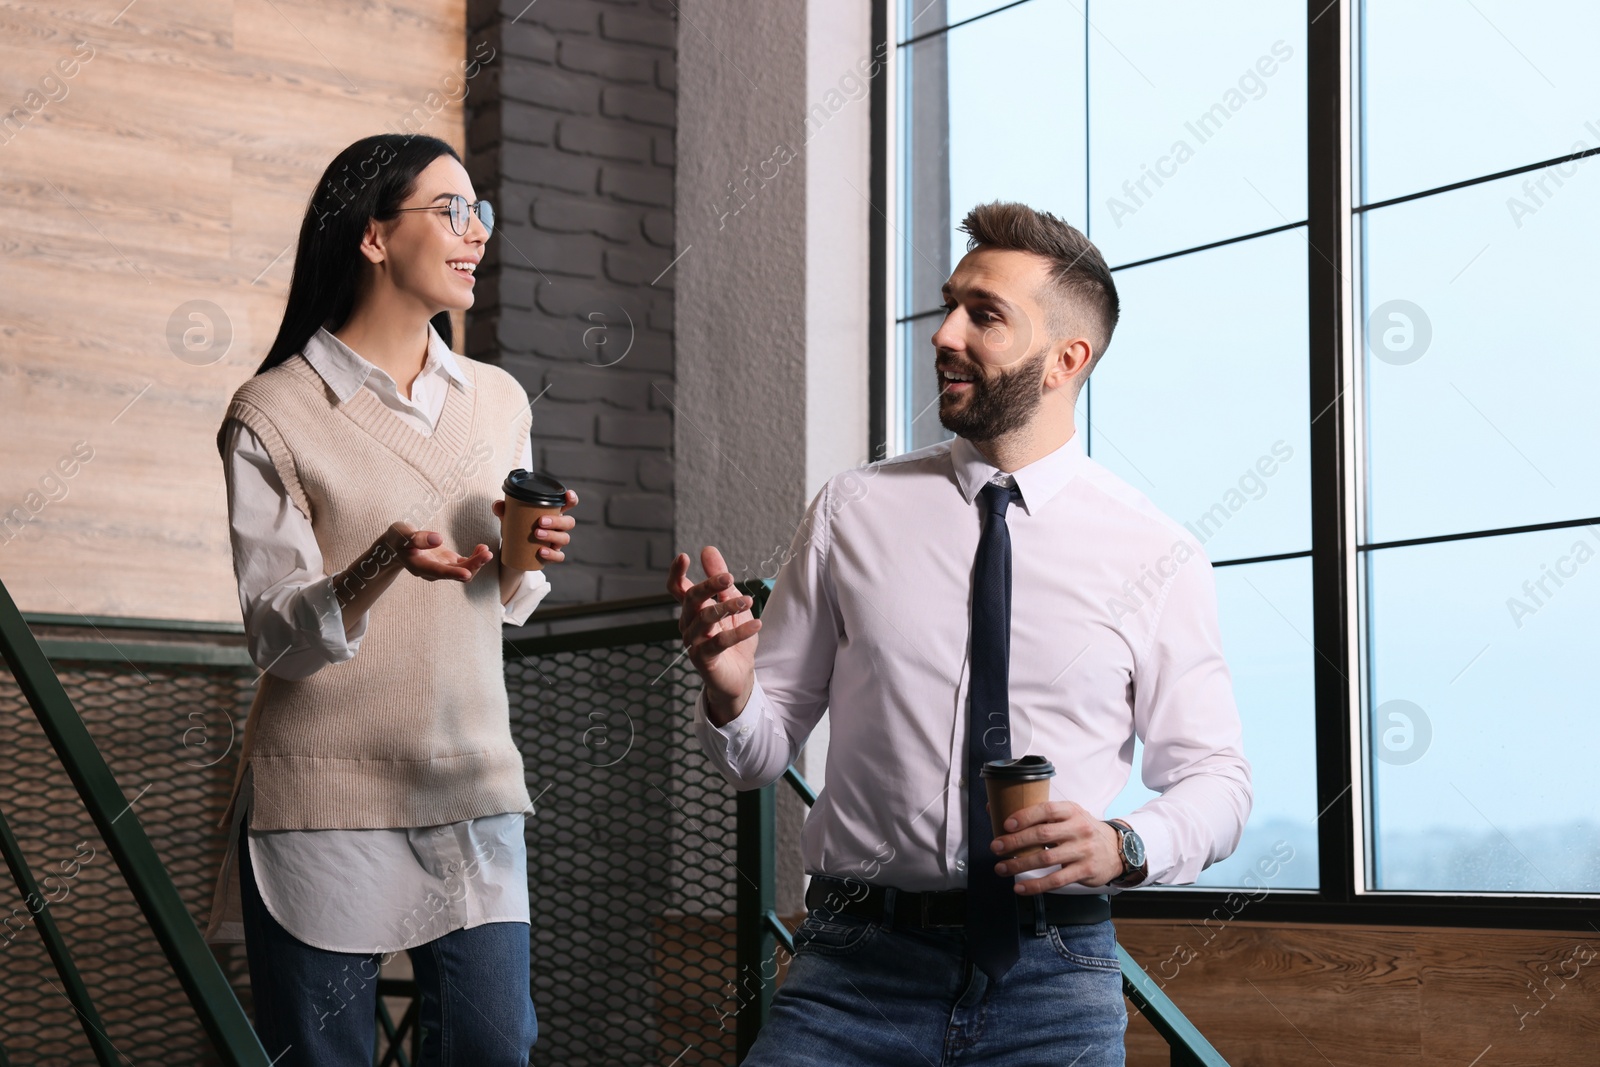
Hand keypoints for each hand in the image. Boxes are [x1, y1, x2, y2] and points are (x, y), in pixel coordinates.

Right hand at [384, 521, 491, 582]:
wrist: (398, 544)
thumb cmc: (399, 538)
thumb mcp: (403, 534)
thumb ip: (418, 538)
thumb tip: (438, 539)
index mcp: (420, 567)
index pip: (439, 572)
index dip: (453, 573)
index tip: (467, 573)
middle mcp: (433, 572)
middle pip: (457, 574)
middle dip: (473, 565)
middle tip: (487, 554)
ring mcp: (443, 567)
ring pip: (464, 571)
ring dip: (477, 562)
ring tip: (486, 549)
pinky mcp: (449, 562)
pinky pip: (466, 564)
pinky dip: (475, 557)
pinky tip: (482, 548)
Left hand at [494, 488, 578, 564]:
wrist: (514, 551)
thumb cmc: (518, 528)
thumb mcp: (510, 518)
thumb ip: (504, 509)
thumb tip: (498, 505)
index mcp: (553, 513)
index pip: (568, 504)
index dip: (571, 499)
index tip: (567, 495)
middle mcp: (559, 527)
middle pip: (569, 522)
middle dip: (557, 521)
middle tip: (540, 522)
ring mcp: (557, 542)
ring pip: (564, 538)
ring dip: (552, 536)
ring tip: (536, 534)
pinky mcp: (553, 555)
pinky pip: (559, 556)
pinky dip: (551, 554)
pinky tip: (541, 551)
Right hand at [667, 546, 759, 724]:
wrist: (738, 675)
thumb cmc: (732, 638)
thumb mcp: (730, 603)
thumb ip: (720, 580)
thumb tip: (708, 550)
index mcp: (692, 610)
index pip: (677, 589)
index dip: (677, 573)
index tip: (685, 557)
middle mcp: (688, 624)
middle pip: (691, 599)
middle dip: (709, 585)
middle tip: (729, 577)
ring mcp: (694, 642)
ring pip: (705, 619)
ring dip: (728, 607)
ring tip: (748, 602)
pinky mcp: (704, 659)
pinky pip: (719, 641)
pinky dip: (739, 632)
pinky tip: (756, 624)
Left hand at [989, 800, 1124, 893]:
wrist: (1117, 850)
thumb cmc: (1083, 831)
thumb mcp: (1069, 816)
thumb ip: (1041, 815)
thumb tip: (996, 810)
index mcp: (1072, 811)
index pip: (1047, 810)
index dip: (1025, 816)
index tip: (1006, 824)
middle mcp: (1079, 829)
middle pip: (1042, 835)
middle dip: (1015, 842)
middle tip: (995, 847)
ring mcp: (1083, 850)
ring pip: (1045, 859)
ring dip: (1019, 864)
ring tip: (1001, 867)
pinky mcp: (1085, 871)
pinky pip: (1056, 880)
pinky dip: (1036, 885)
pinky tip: (1020, 887)